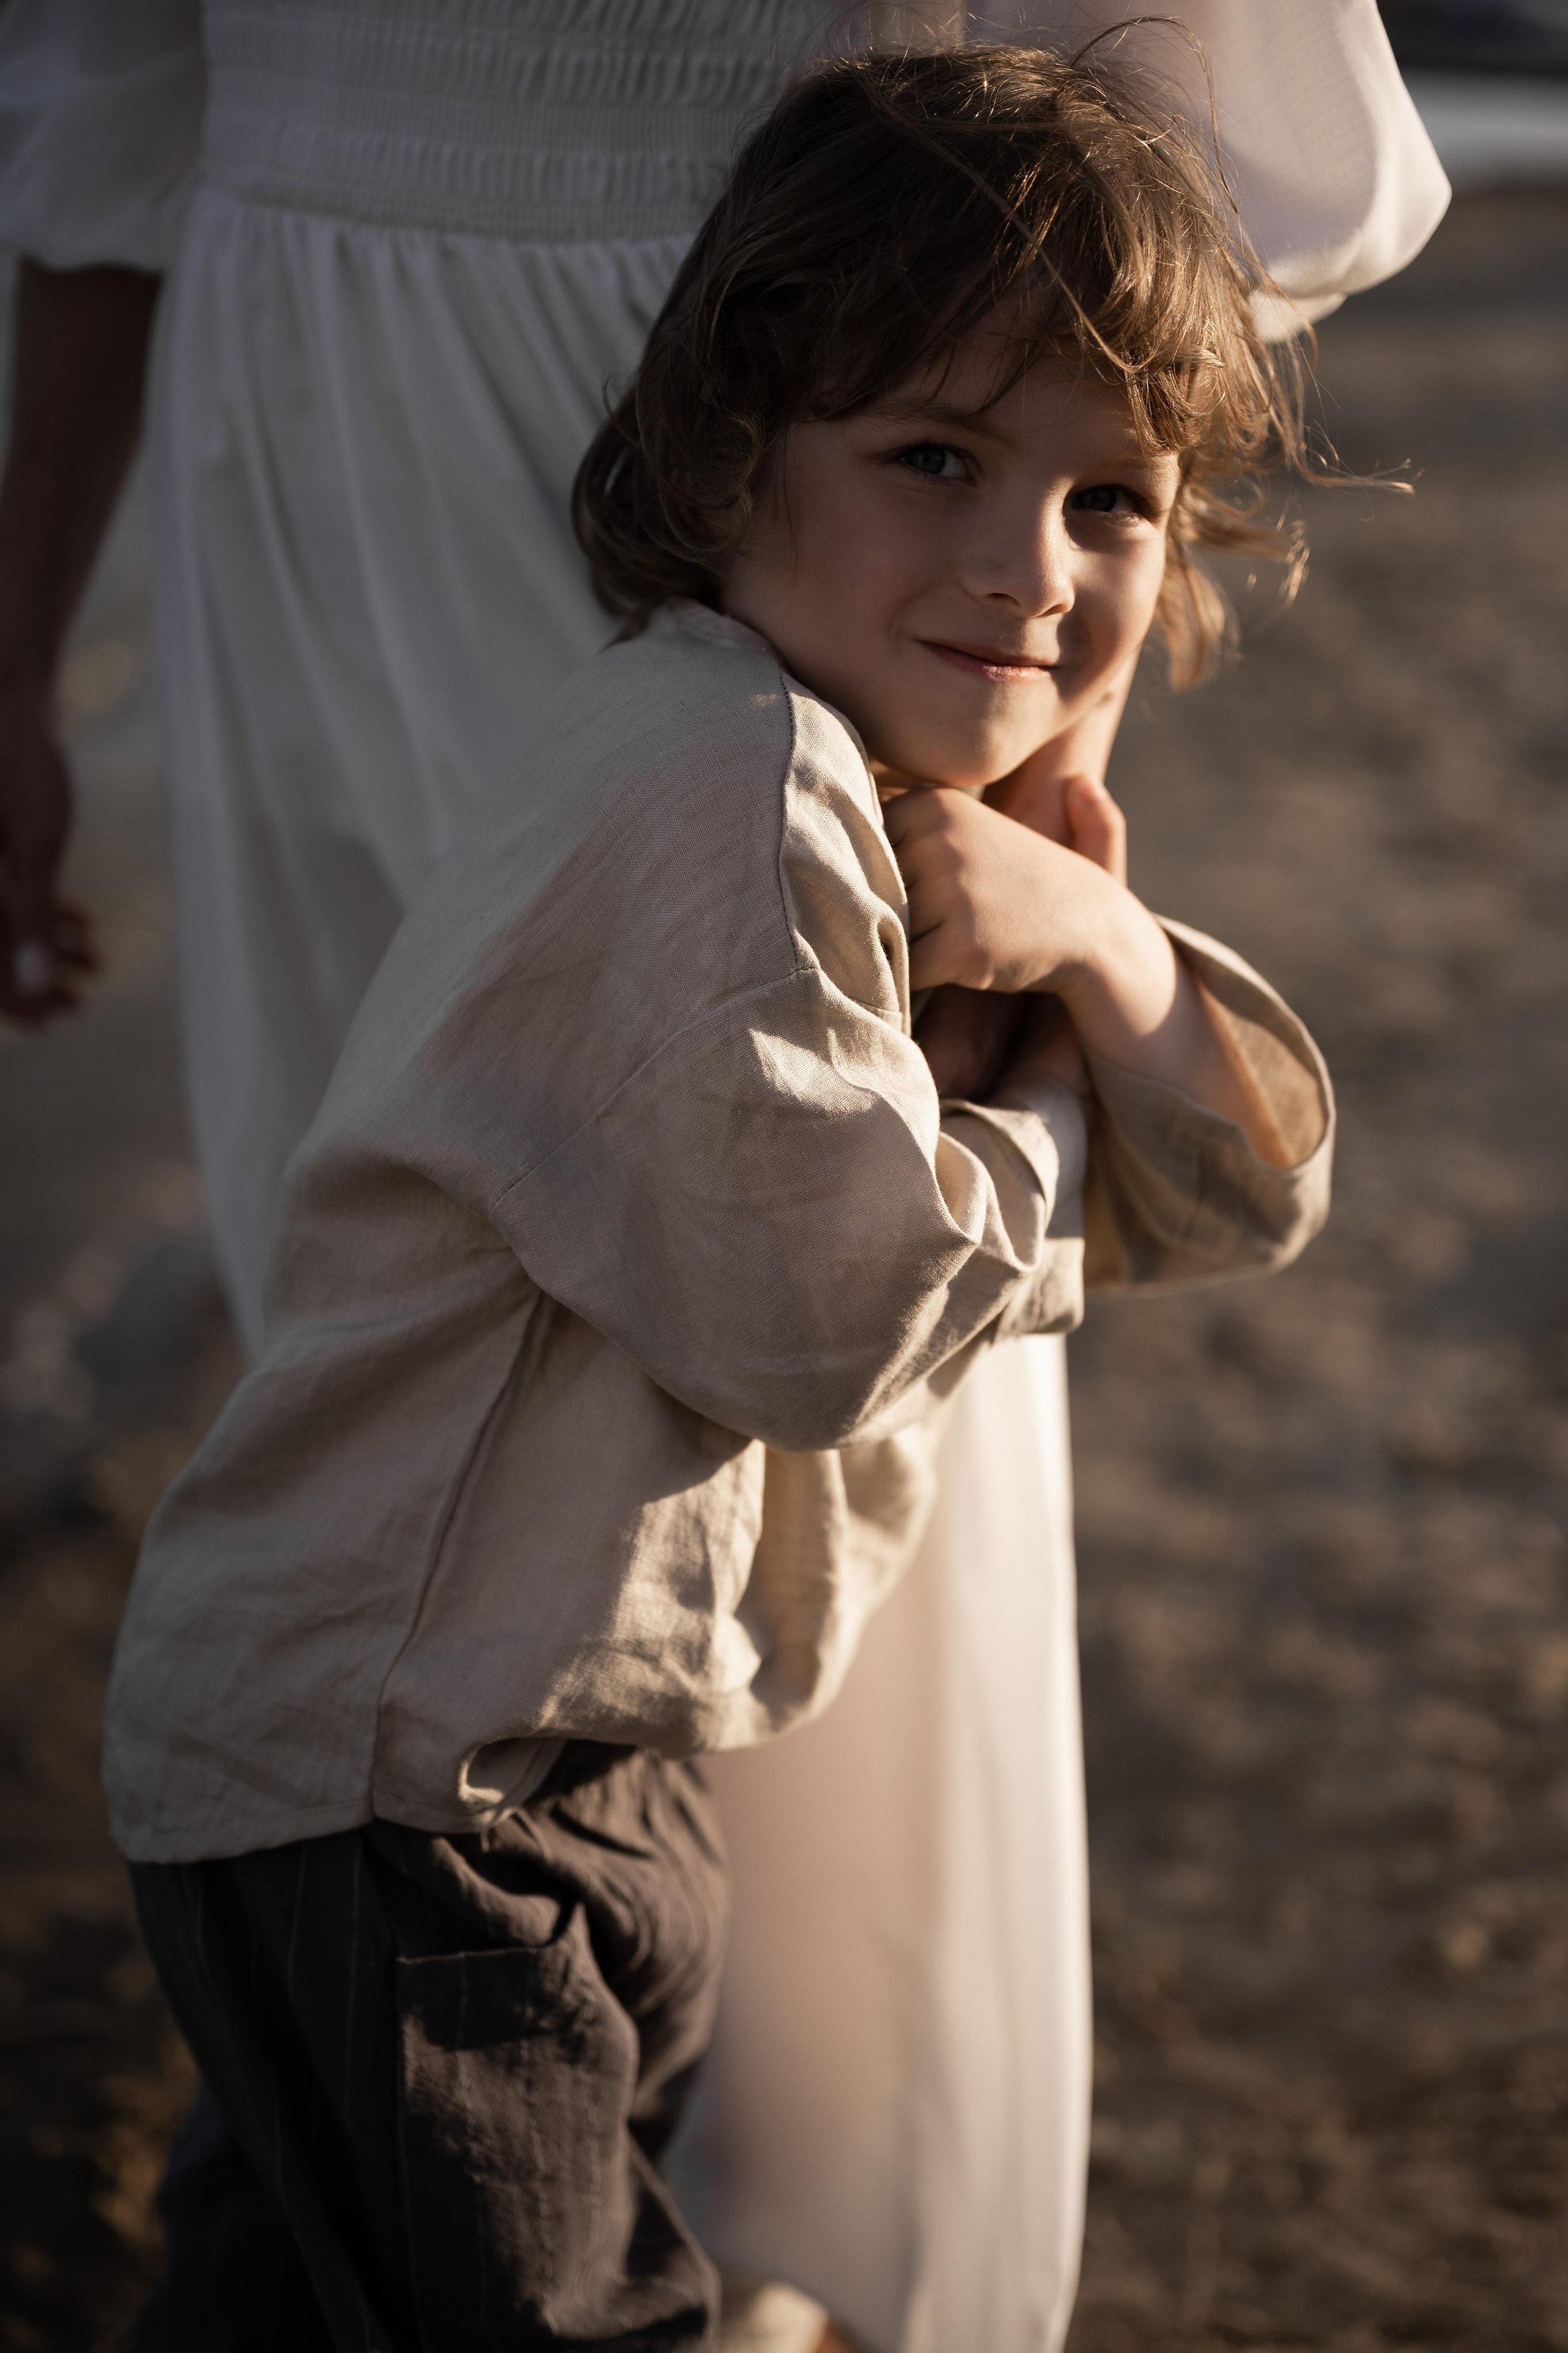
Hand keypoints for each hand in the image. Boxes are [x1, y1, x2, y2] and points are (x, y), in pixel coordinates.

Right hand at [0, 681, 96, 1024]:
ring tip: (92, 963)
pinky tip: (79, 924)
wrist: (3, 688)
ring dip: (42, 948)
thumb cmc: (19, 757)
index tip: (51, 1022)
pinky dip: (36, 911)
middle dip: (31, 979)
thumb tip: (35, 985)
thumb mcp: (35, 841)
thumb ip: (35, 914)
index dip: (13, 1000)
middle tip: (79, 1003)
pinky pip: (0, 893)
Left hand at [883, 784, 1191, 1078]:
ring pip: (886, 933)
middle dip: (892, 915)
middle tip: (944, 919)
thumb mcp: (961, 832)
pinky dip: (919, 979)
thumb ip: (898, 831)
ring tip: (952, 939)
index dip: (882, 879)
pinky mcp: (962, 945)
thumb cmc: (1010, 882)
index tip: (923, 886)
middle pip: (869, 894)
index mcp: (932, 804)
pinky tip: (954, 967)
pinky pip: (907, 971)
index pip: (859, 851)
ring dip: (909, 947)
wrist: (1089, 924)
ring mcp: (952, 892)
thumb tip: (822, 834)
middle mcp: (939, 839)